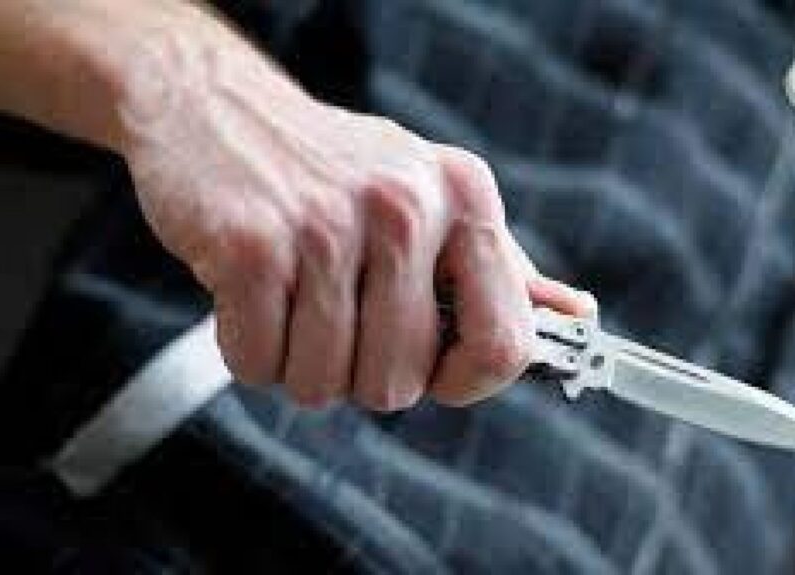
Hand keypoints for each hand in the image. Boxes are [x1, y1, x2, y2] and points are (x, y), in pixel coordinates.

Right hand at [117, 20, 592, 409]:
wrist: (217, 107)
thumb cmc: (333, 170)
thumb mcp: (431, 197)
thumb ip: (500, 267)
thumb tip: (576, 316)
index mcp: (465, 198)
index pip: (504, 342)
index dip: (468, 382)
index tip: (437, 376)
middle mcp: (407, 206)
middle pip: (401, 382)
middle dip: (360, 373)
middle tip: (336, 316)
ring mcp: (328, 223)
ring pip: (324, 383)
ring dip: (299, 364)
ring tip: (292, 300)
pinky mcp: (253, 244)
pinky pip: (259, 363)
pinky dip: (249, 351)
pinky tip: (250, 298)